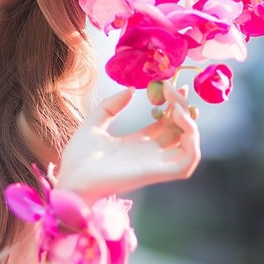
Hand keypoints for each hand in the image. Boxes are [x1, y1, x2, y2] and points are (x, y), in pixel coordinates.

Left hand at [57, 82, 200, 202]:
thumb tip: (131, 90)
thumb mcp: (93, 123)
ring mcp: (155, 163)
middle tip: (172, 87)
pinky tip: (178, 120)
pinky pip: (187, 162)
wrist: (71, 179)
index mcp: (136, 143)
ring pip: (189, 146)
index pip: (167, 123)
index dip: (174, 105)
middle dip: (182, 107)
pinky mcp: (156, 172)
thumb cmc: (78, 158)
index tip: (173, 84)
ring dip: (190, 124)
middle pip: (180, 130)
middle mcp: (150, 153)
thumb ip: (111, 106)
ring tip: (176, 106)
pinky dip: (192, 141)